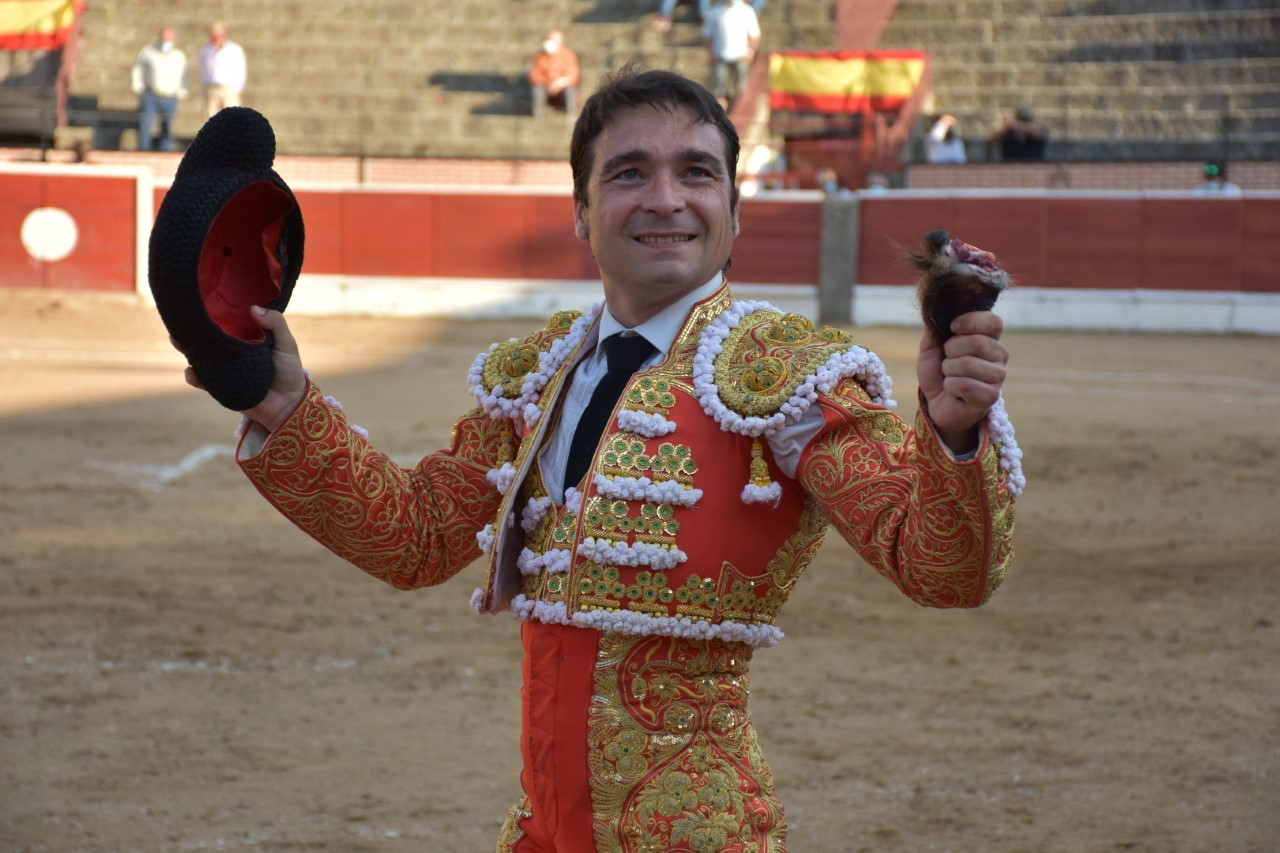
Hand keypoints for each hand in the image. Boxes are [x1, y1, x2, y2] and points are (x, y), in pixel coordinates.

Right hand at [174, 305, 307, 431]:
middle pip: (208, 339)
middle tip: (179, 319)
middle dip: (192, 329)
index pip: (225, 323)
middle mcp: (231, 352)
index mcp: (245, 338)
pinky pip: (203, 381)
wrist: (289, 404)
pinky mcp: (221, 387)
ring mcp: (224, 369)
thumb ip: (276, 324)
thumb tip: (253, 308)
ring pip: (200, 357)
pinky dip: (195, 376)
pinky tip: (192, 371)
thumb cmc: (289, 371)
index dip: (212, 314)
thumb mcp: (286, 344)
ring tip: (178, 340)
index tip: (198, 302)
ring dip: (187, 349)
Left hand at [916, 311, 1007, 453]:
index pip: (993, 321)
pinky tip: (953, 390)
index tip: (953, 327)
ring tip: (949, 376)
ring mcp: (998, 376)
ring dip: (949, 370)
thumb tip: (936, 316)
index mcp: (989, 338)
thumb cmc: (938, 374)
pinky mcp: (991, 396)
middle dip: (952, 350)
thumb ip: (935, 332)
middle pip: (978, 342)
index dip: (971, 321)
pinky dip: (950, 386)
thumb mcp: (930, 349)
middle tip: (946, 360)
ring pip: (969, 364)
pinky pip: (966, 385)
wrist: (937, 404)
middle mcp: (999, 355)